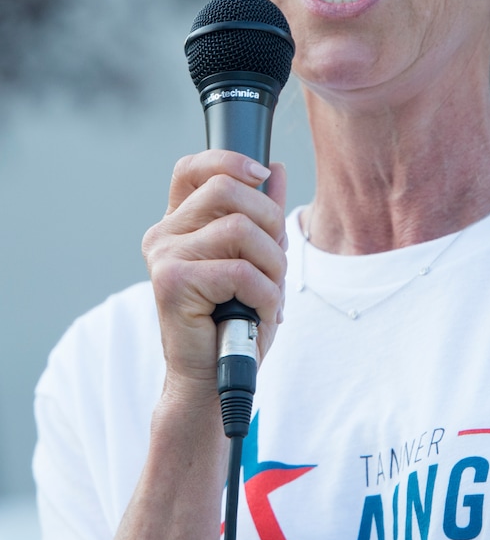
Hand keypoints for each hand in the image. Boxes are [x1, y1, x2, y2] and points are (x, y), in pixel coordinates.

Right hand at [142, 150, 286, 400]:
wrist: (211, 379)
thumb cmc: (234, 321)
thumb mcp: (257, 259)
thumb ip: (263, 215)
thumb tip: (277, 169)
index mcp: (180, 223)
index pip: (194, 167)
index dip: (230, 160)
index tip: (261, 174)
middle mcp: (164, 234)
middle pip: (225, 189)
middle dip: (269, 219)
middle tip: (276, 260)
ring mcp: (164, 256)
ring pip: (239, 229)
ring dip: (273, 264)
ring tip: (270, 293)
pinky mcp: (172, 282)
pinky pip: (240, 271)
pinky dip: (266, 294)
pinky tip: (262, 312)